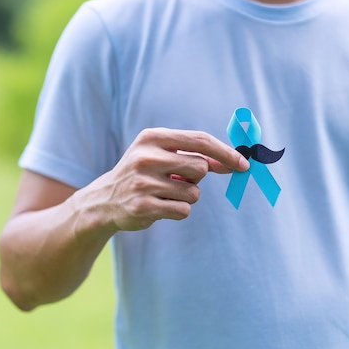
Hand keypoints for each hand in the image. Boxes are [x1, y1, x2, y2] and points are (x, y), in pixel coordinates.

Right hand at [83, 127, 249, 231]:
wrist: (104, 200)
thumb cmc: (142, 174)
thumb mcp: (161, 154)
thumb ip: (194, 155)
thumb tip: (234, 162)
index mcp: (152, 138)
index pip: (199, 141)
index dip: (226, 153)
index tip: (243, 164)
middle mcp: (146, 157)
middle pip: (201, 168)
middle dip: (197, 178)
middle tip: (178, 180)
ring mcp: (143, 182)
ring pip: (194, 193)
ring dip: (187, 197)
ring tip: (165, 194)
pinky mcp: (143, 206)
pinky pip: (183, 210)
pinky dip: (178, 211)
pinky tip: (160, 207)